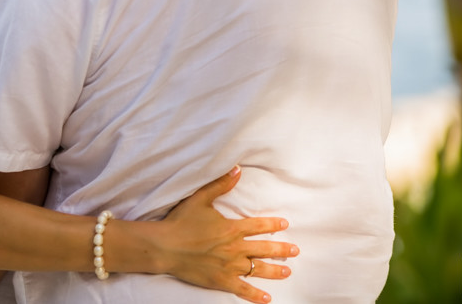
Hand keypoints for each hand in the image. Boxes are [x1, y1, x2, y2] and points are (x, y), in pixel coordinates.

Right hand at [159, 166, 296, 303]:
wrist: (166, 247)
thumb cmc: (181, 222)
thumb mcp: (200, 198)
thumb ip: (220, 185)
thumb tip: (236, 169)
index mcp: (232, 228)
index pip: (259, 226)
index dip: (273, 225)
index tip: (284, 224)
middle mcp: (235, 248)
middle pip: (264, 249)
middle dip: (282, 249)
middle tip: (295, 250)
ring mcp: (229, 266)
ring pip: (258, 269)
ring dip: (275, 270)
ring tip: (287, 271)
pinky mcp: (221, 281)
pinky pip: (242, 289)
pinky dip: (255, 295)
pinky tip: (267, 298)